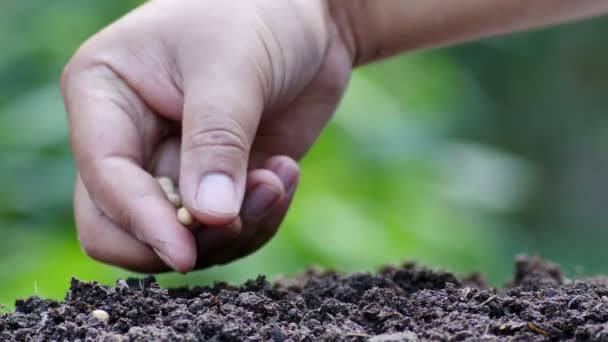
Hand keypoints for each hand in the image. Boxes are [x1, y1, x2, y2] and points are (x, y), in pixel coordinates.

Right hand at [61, 0, 352, 271]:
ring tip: (278, 180)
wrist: (308, 21)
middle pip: (118, 226)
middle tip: (238, 220)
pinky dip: (258, 218)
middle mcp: (128, 137)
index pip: (103, 177)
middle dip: (182, 238)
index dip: (142, 221)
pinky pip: (223, 231)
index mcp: (104, 94)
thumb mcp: (232, 69)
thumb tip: (208, 218)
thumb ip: (216, 143)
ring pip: (177, 237)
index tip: (186, 253)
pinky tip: (285, 173)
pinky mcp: (215, 183)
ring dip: (234, 228)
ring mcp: (172, 165)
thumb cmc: (258, 16)